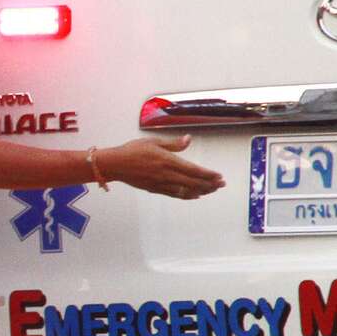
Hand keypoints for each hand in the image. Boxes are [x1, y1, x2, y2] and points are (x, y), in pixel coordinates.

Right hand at [102, 136, 224, 199]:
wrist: (115, 164)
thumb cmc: (132, 151)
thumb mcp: (153, 141)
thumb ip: (173, 143)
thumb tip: (189, 140)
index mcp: (168, 161)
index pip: (194, 170)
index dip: (208, 174)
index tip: (219, 176)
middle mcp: (166, 174)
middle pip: (193, 183)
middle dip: (210, 184)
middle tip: (221, 184)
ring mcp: (161, 183)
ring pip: (186, 190)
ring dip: (201, 191)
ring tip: (212, 190)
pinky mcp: (155, 189)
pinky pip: (175, 195)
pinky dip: (187, 196)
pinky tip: (194, 195)